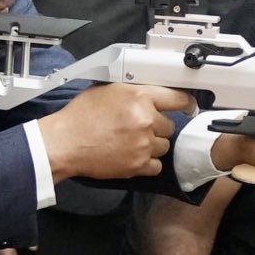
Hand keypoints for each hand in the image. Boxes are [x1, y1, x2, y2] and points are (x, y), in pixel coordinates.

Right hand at [42, 82, 193, 182]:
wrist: (65, 143)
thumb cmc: (80, 117)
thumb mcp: (108, 89)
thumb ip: (134, 90)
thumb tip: (151, 91)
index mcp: (139, 97)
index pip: (177, 98)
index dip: (186, 103)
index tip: (189, 107)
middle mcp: (145, 119)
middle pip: (170, 125)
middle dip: (157, 126)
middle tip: (137, 127)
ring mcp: (143, 144)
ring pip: (164, 145)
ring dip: (152, 144)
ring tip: (131, 141)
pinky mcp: (138, 165)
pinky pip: (156, 165)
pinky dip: (147, 162)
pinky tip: (133, 155)